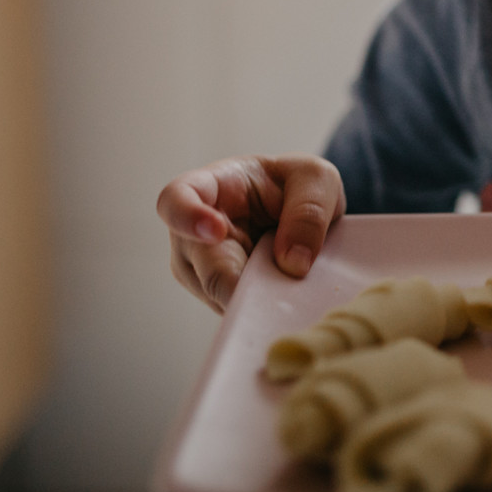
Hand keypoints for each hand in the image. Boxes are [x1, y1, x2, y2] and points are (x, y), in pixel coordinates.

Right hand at [157, 154, 345, 312]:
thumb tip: (292, 264)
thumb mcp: (316, 179)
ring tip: (295, 291)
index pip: (175, 200)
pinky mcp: (220, 297)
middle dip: (242, 283)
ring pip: (222, 298)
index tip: (216, 231)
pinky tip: (288, 304)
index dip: (188, 216)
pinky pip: (238, 312)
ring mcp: (202, 272)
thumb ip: (308, 211)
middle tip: (277, 293)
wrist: (303, 212)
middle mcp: (192, 235)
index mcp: (208, 189)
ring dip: (260, 299)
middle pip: (203, 269)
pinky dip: (264, 310)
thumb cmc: (297, 185)